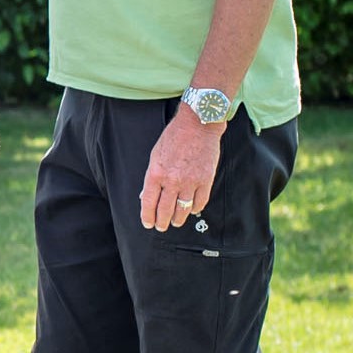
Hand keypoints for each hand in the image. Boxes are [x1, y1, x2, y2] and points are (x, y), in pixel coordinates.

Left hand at [140, 106, 222, 230]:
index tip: (148, 223)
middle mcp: (172, 180)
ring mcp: (190, 182)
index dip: (147, 216)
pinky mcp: (206, 180)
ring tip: (175, 222)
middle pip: (165, 210)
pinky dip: (194, 208)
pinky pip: (200, 202)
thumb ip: (152, 177)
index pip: (149, 202)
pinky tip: (191, 210)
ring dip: (178, 219)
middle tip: (161, 227)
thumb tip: (146, 195)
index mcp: (156, 174)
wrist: (197, 126)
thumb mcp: (155, 156)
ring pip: (183, 209)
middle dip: (162, 221)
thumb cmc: (174, 138)